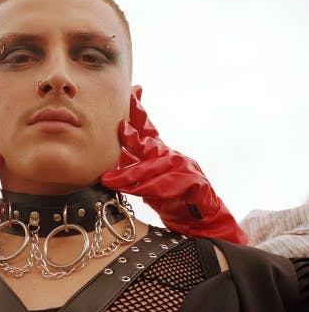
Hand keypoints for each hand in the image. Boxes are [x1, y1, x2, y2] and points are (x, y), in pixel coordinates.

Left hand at [101, 94, 247, 243]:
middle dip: (134, 136)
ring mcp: (183, 168)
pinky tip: (135, 192)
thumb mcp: (148, 180)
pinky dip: (149, 190)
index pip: (148, 129)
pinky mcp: (193, 183)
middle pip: (149, 143)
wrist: (201, 218)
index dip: (139, 111)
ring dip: (129, 176)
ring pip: (153, 169)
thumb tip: (111, 158)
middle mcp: (171, 155)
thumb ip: (134, 166)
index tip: (133, 92)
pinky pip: (166, 185)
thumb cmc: (172, 197)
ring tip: (109, 180)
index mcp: (161, 152)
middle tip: (122, 128)